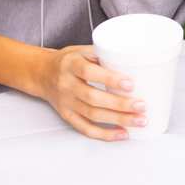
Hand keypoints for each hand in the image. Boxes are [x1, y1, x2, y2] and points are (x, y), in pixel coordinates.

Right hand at [32, 45, 147, 140]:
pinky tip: (122, 133)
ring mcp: (66, 102)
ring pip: (92, 115)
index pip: (89, 72)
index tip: (130, 84)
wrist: (42, 73)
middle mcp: (66, 84)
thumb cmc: (68, 61)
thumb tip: (134, 62)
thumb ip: (104, 55)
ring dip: (118, 120)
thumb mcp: (82, 51)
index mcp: (70, 64)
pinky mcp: (67, 115)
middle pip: (92, 98)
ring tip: (139, 120)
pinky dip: (105, 134)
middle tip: (141, 106)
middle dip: (120, 104)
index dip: (110, 79)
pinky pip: (85, 128)